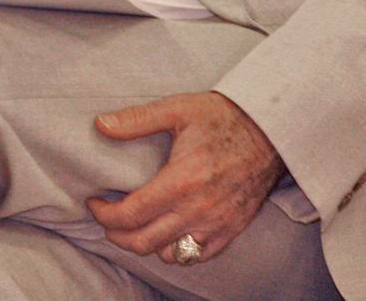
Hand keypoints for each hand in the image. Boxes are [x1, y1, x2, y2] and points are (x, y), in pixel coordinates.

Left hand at [85, 91, 283, 265]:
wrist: (270, 131)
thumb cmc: (223, 118)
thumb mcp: (177, 109)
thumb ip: (136, 119)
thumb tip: (100, 124)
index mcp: (181, 181)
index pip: (131, 214)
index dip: (105, 214)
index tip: (95, 202)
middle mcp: (198, 210)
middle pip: (144, 241)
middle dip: (117, 234)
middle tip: (107, 219)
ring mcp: (217, 224)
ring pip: (170, 254)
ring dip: (146, 244)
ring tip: (133, 226)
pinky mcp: (232, 230)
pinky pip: (198, 256)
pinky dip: (177, 251)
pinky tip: (165, 234)